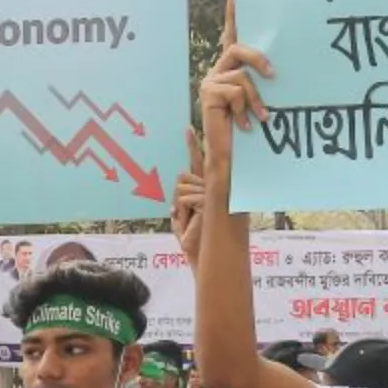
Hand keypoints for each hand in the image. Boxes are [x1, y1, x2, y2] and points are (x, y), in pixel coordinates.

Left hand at [173, 127, 207, 265]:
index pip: (199, 164)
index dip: (193, 147)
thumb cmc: (195, 243)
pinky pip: (184, 199)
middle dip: (179, 199)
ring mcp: (213, 195)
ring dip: (180, 210)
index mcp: (207, 191)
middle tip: (187, 217)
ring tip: (191, 224)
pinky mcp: (210, 202)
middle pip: (183, 177)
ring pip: (181, 189)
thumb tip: (174, 202)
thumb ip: (179, 208)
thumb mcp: (183, 222)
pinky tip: (192, 223)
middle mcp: (212, 189)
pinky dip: (182, 214)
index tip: (189, 129)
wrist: (204, 258)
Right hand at [198, 0, 270, 190]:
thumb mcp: (262, 101)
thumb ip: (265, 82)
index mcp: (232, 70)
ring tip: (261, 117)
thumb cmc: (252, 131)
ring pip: (242, 76)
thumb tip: (281, 69)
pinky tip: (244, 125)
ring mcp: (211, 82)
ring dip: (256, 99)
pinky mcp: (208, 94)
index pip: (233, 37)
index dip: (233, 16)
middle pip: (238, 49)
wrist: (232, 158)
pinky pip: (235, 90)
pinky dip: (244, 108)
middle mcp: (219, 72)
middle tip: (274, 74)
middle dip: (258, 58)